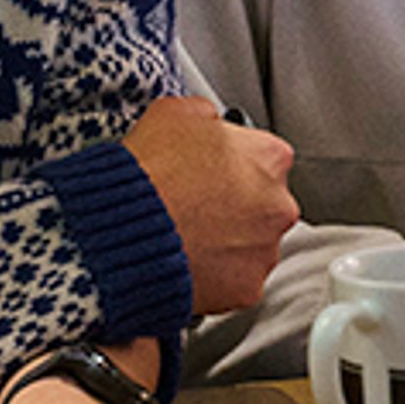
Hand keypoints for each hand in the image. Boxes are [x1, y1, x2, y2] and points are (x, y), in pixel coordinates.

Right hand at [123, 94, 297, 313]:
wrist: (126, 231)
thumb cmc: (149, 173)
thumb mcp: (174, 113)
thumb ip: (205, 115)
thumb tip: (207, 121)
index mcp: (269, 156)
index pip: (263, 157)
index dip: (231, 163)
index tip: (211, 171)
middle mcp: (278, 205)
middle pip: (263, 204)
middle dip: (234, 206)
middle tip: (196, 208)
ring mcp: (264, 250)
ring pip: (252, 246)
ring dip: (226, 243)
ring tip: (186, 238)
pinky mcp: (247, 289)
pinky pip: (235, 283)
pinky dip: (215, 278)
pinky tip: (188, 265)